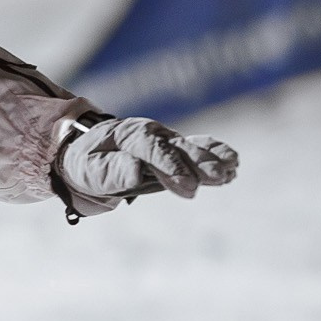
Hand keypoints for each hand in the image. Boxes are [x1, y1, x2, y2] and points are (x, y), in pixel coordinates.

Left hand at [55, 114, 236, 218]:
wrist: (88, 150)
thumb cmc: (87, 162)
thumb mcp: (90, 169)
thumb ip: (112, 172)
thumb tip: (136, 172)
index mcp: (129, 136)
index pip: (153, 150)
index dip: (172, 167)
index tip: (187, 186)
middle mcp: (152, 134)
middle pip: (178, 147)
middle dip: (199, 163)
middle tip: (218, 178)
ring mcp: (165, 140)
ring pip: (191, 147)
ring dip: (213, 158)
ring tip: (232, 169)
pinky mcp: (174, 148)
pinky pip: (197, 148)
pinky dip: (215, 153)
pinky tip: (233, 164)